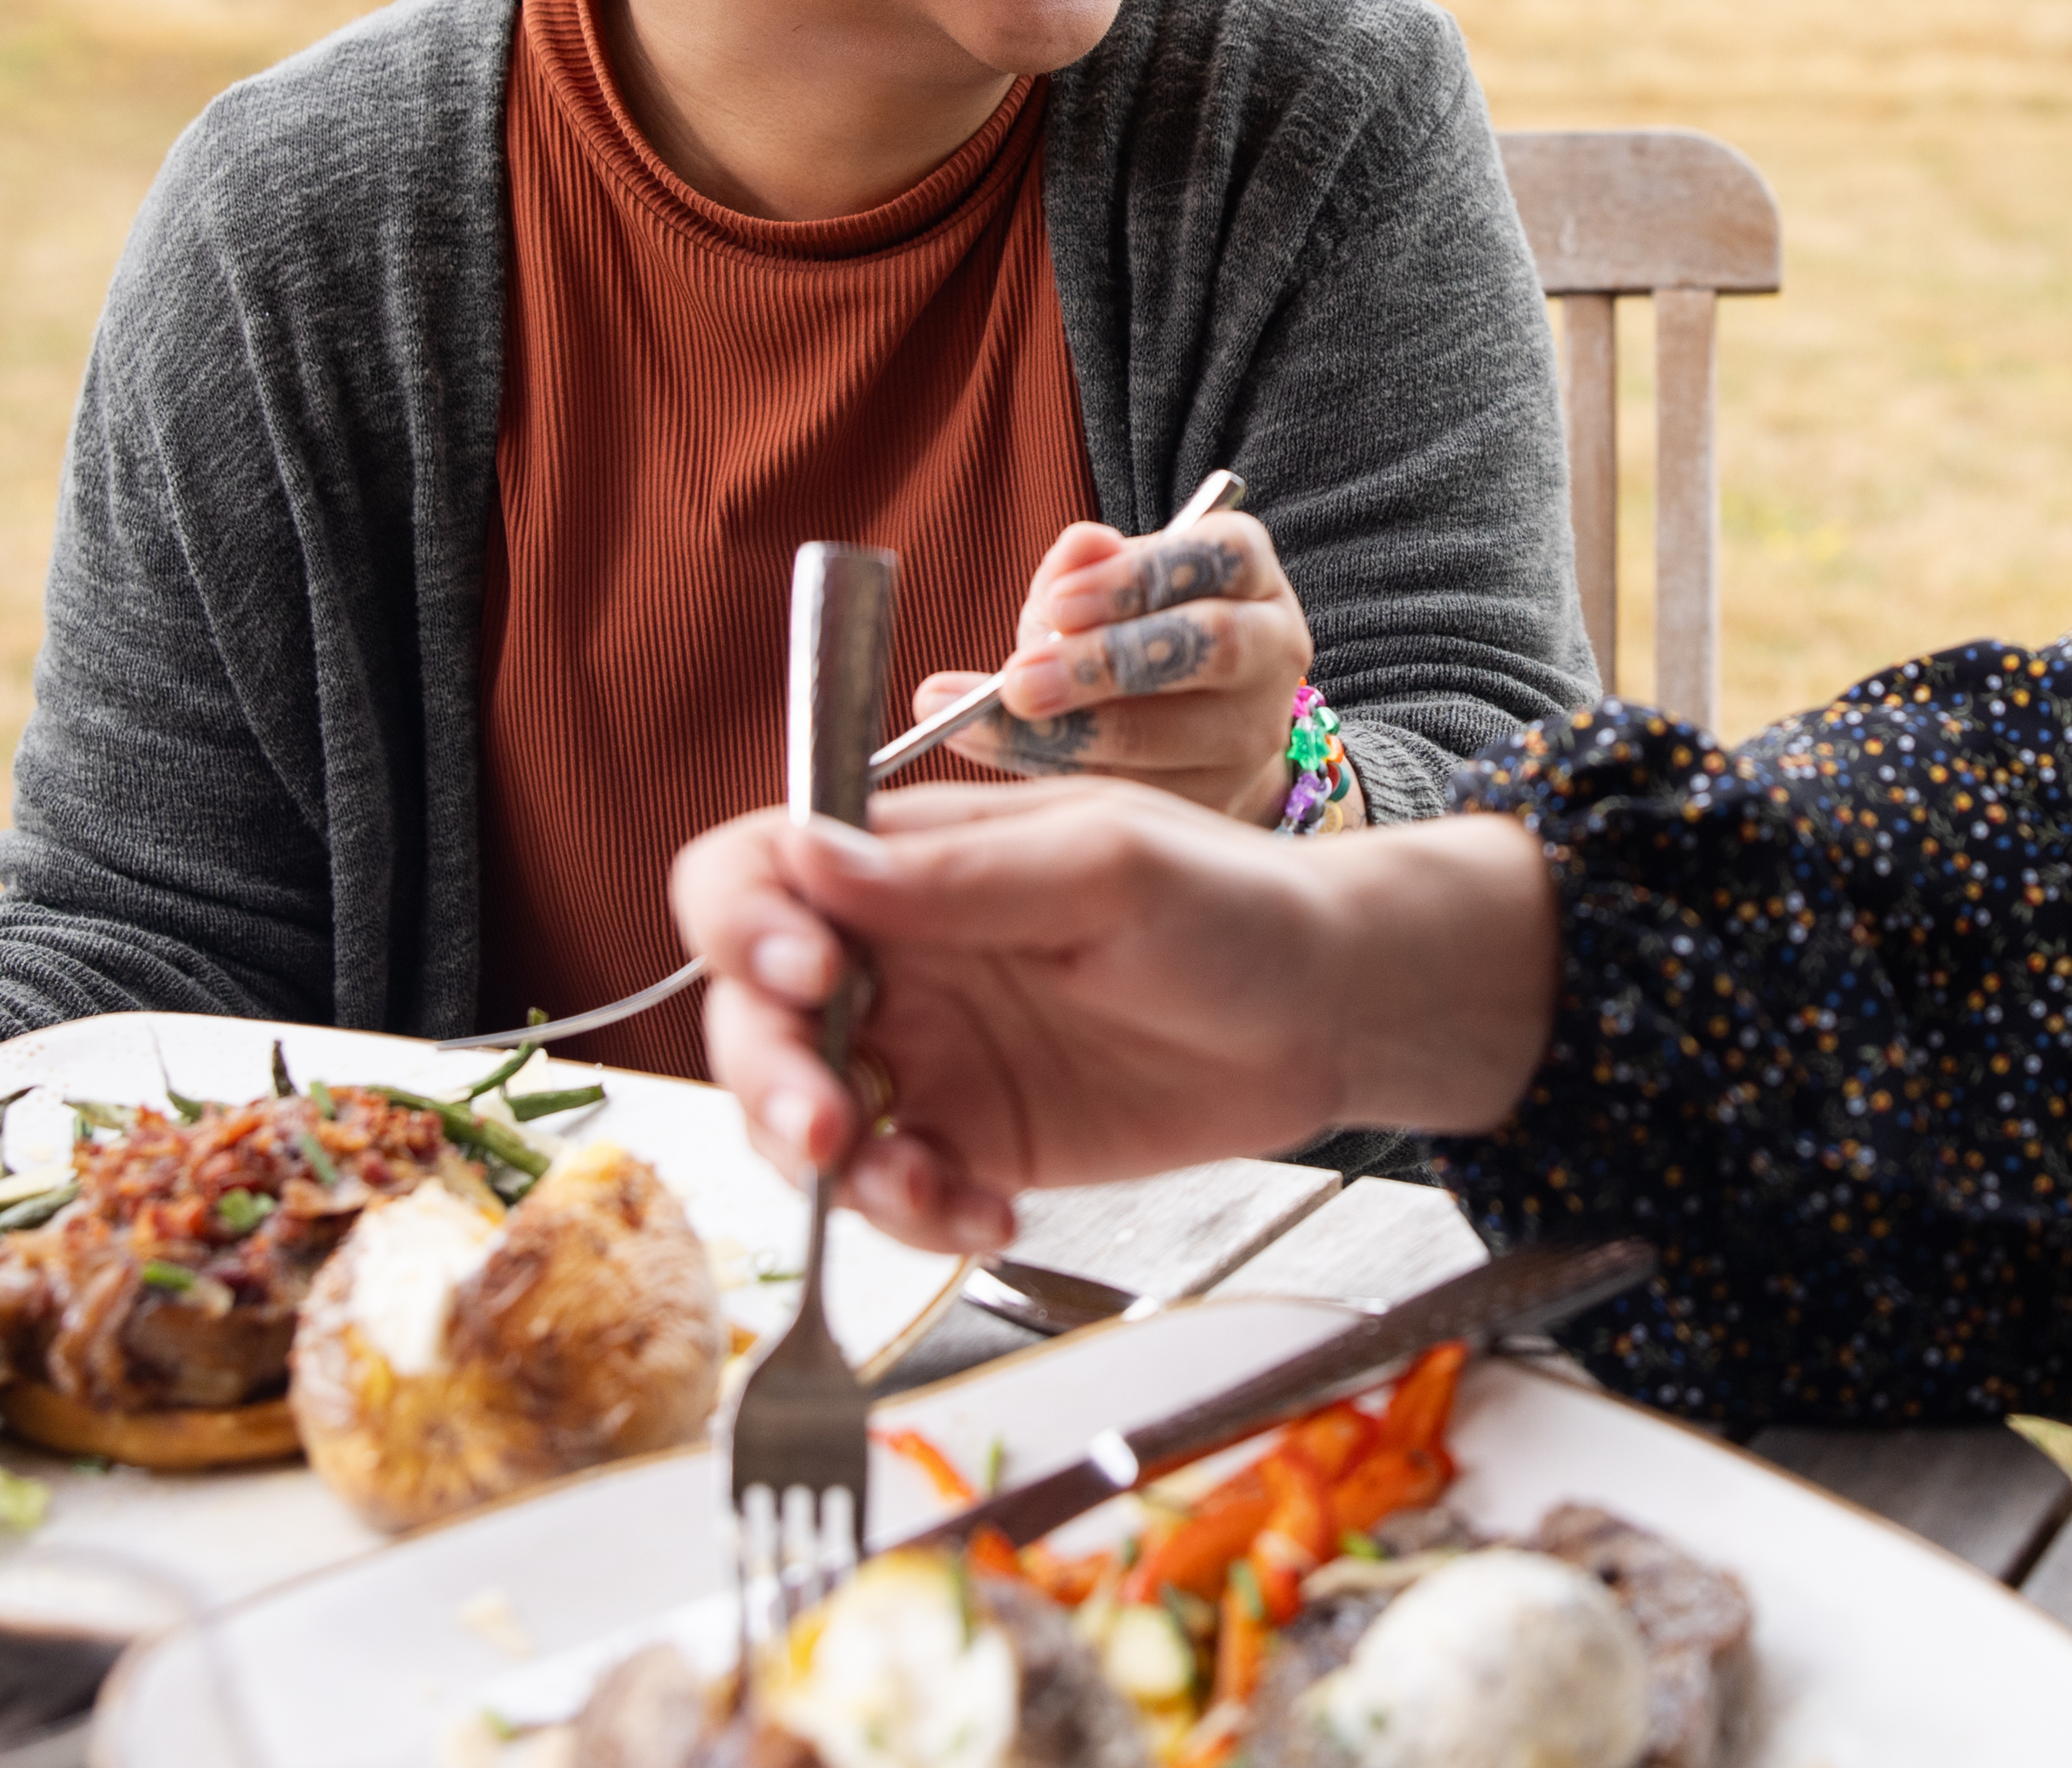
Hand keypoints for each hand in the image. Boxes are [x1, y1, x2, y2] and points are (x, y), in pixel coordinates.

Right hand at [672, 780, 1559, 1252]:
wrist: (1328, 1009)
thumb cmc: (1232, 901)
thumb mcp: (1108, 868)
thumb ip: (963, 877)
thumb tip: (811, 855)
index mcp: (908, 861)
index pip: (758, 873)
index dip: (744, 924)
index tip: (800, 974)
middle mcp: (895, 957)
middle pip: (756, 1015)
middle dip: (769, 1075)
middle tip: (830, 1125)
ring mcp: (929, 1054)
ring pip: (805, 1118)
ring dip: (833, 1167)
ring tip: (924, 1188)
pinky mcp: (972, 1141)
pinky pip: (893, 1193)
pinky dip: (914, 1217)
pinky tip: (988, 1213)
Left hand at [910, 505, 1314, 821]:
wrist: (1187, 729)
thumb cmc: (1130, 632)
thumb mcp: (1103, 589)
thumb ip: (1084, 567)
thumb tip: (1082, 544)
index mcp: (1251, 574)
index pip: (1221, 556)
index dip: (1137, 579)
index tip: (1056, 603)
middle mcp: (1273, 646)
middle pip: (1211, 645)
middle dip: (1105, 663)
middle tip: (1016, 679)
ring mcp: (1258, 728)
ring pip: (1170, 734)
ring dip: (1067, 730)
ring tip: (976, 722)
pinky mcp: (1223, 795)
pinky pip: (1135, 792)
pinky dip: (1051, 772)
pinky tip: (987, 750)